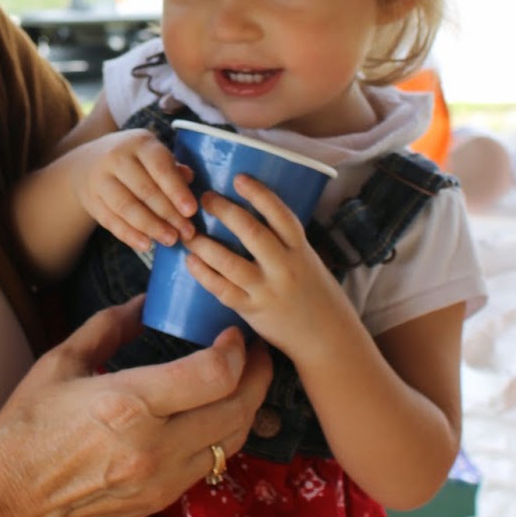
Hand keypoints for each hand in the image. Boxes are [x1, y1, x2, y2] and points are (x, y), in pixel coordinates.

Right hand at [0, 296, 272, 516]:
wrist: (4, 509)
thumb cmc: (22, 433)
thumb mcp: (58, 366)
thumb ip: (107, 329)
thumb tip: (141, 303)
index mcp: (129, 404)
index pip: (215, 375)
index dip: (236, 349)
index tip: (233, 332)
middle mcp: (156, 446)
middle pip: (238, 408)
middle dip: (257, 374)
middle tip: (254, 349)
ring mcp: (162, 480)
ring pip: (233, 441)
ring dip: (247, 406)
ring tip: (244, 378)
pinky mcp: (161, 501)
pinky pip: (210, 463)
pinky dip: (223, 434)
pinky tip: (213, 414)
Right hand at [71, 129, 195, 254]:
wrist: (86, 162)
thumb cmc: (133, 160)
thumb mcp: (152, 154)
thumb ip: (172, 168)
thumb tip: (190, 178)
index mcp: (139, 143)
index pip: (160, 167)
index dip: (176, 190)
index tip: (191, 211)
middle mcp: (116, 157)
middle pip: (145, 190)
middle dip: (168, 214)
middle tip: (187, 233)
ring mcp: (100, 179)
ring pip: (127, 207)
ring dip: (151, 226)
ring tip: (170, 240)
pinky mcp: (91, 199)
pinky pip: (111, 220)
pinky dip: (129, 235)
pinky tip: (146, 244)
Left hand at [182, 174, 355, 361]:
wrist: (327, 339)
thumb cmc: (314, 293)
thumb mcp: (307, 260)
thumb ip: (283, 242)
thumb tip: (248, 213)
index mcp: (301, 250)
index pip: (281, 215)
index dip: (259, 194)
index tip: (239, 178)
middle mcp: (285, 267)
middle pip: (252, 233)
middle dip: (225, 212)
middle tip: (204, 198)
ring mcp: (268, 290)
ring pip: (230, 262)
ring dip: (204, 244)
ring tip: (188, 231)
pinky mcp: (253, 310)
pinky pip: (223, 290)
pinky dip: (204, 274)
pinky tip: (190, 261)